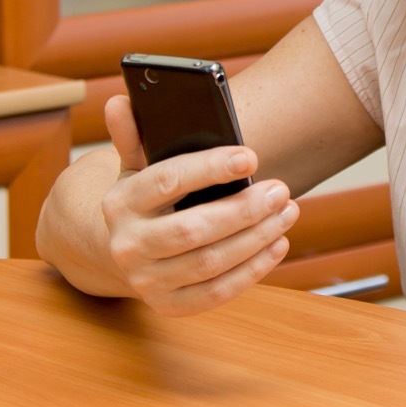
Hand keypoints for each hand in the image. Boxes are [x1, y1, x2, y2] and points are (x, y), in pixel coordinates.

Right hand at [99, 94, 298, 315]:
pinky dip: (252, 271)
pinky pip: (216, 293)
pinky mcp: (169, 306)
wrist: (119, 250)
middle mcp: (128, 245)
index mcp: (119, 202)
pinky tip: (277, 244)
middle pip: (192, 229)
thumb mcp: (134, 165)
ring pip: (209, 263)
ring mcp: (146, 280)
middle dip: (243, 210)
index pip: (166, 181)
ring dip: (256, 238)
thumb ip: (133, 134)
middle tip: (281, 190)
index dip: (210, 168)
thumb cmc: (144, 198)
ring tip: (287, 211)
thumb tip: (121, 100)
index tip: (250, 157)